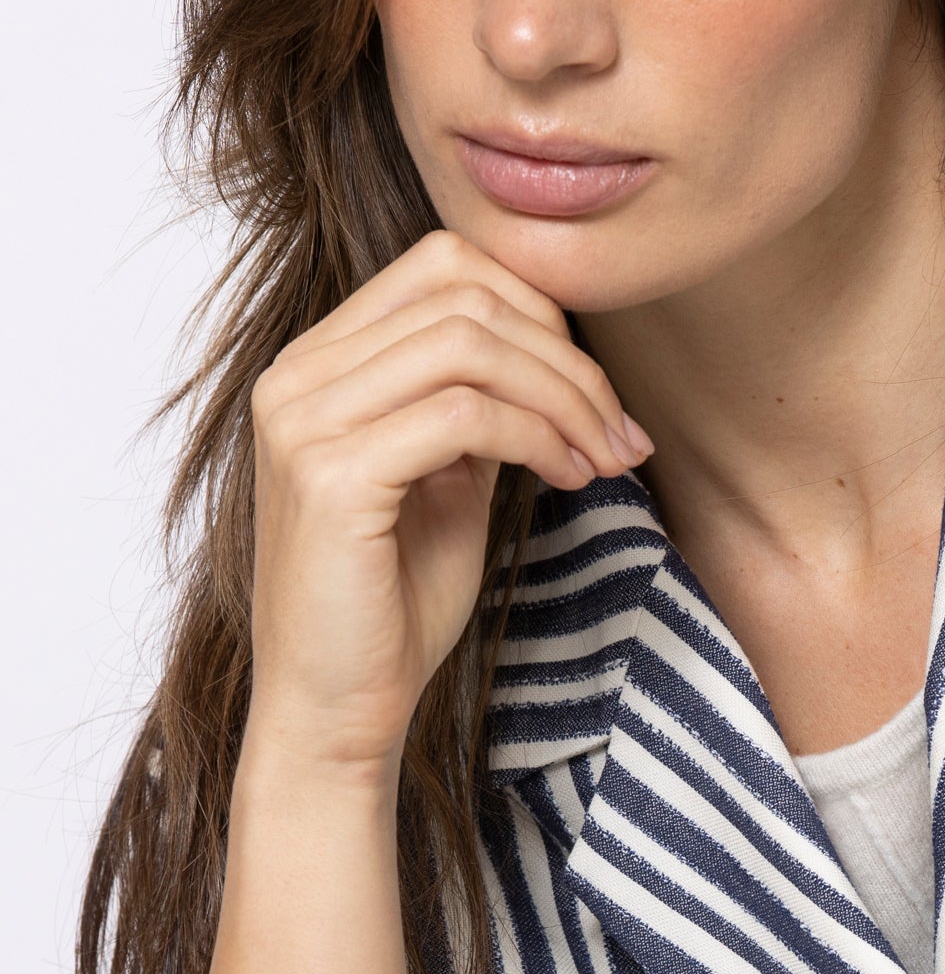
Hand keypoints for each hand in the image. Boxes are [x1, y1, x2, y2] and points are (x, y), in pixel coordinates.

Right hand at [244, 228, 648, 775]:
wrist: (336, 706)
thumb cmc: (393, 602)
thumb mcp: (449, 477)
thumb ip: (479, 402)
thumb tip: (554, 348)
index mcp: (319, 363)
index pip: (444, 266)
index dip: (539, 313)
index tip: (595, 394)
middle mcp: (296, 376)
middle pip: (464, 295)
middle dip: (568, 360)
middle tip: (620, 435)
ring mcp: (303, 420)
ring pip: (469, 346)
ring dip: (563, 398)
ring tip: (603, 461)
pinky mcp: (328, 475)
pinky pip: (463, 415)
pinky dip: (537, 437)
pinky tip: (569, 480)